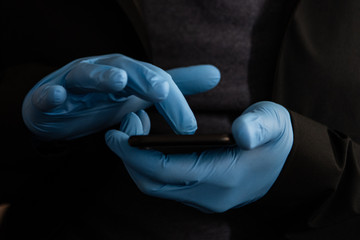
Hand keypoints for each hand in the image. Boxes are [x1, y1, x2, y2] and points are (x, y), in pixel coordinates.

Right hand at [22, 54, 219, 139]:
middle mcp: (104, 72)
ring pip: (88, 74)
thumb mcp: (144, 94)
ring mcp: (75, 82)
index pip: (155, 82)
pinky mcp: (49, 96)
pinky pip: (48, 94)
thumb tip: (216, 74)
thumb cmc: (104, 100)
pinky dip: (52, 94)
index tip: (189, 127)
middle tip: (162, 91)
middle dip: (144, 78)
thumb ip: (177, 85)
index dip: (173, 102)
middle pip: (127, 71)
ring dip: (103, 76)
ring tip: (118, 81)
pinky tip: (57, 97)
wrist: (60, 109)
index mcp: (128, 74)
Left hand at [105, 101, 293, 212]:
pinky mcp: (202, 195)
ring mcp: (205, 199)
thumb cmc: (277, 138)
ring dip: (137, 164)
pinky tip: (148, 146)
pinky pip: (166, 186)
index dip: (134, 153)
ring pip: (157, 188)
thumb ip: (259, 126)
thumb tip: (242, 133)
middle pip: (153, 184)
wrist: (288, 164)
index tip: (114, 133)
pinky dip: (150, 167)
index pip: (166, 170)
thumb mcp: (274, 122)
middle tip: (120, 128)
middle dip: (128, 159)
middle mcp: (210, 195)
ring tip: (131, 133)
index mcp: (224, 176)